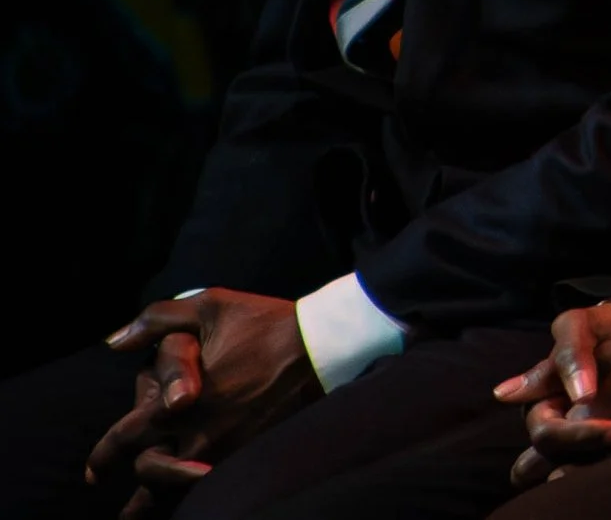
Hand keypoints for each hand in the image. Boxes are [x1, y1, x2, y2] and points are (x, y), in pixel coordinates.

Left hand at [87, 291, 321, 513]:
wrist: (320, 345)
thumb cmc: (263, 324)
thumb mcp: (209, 307)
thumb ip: (157, 321)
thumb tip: (114, 342)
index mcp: (174, 406)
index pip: (124, 440)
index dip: (103, 458)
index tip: (95, 472)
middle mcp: (196, 436)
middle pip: (150, 479)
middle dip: (134, 500)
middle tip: (127, 512)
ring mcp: (226, 450)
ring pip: (181, 492)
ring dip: (162, 504)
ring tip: (153, 517)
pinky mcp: (254, 453)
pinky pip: (216, 486)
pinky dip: (200, 494)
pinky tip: (199, 496)